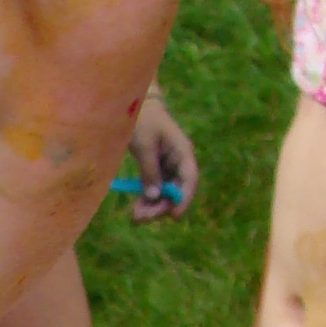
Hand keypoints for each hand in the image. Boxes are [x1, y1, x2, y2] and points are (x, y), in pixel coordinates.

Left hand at [126, 86, 198, 218]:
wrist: (135, 107)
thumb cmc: (142, 120)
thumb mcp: (144, 145)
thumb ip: (150, 170)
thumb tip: (154, 195)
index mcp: (182, 151)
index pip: (189, 178)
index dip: (184, 198)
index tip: (174, 215)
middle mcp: (178, 161)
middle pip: (176, 190)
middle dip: (161, 207)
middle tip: (142, 219)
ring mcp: (168, 166)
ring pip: (166, 192)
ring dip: (153, 207)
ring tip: (135, 218)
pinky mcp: (156, 169)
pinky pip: (155, 188)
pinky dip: (147, 199)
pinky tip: (136, 210)